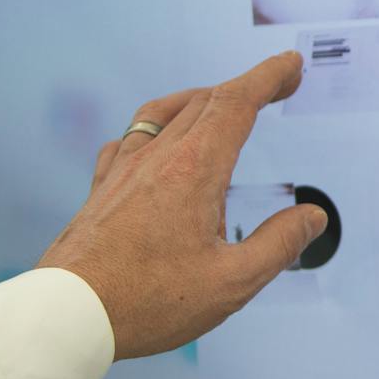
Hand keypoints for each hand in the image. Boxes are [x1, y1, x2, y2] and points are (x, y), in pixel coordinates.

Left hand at [39, 52, 326, 358]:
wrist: (66, 314)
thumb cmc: (146, 300)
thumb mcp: (232, 282)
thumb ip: (278, 244)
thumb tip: (313, 217)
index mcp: (195, 170)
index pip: (237, 103)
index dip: (268, 77)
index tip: (289, 64)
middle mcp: (158, 158)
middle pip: (206, 100)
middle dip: (247, 86)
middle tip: (278, 85)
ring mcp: (124, 169)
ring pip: (165, 112)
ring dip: (202, 99)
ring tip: (220, 105)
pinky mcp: (102, 189)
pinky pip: (129, 138)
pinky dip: (156, 126)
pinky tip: (155, 142)